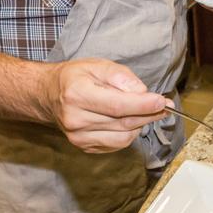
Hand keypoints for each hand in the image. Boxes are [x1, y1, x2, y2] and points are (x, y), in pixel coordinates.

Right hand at [44, 58, 170, 153]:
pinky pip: (117, 144)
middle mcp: (75, 118)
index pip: (118, 106)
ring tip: (141, 111)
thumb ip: (122, 77)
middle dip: (148, 114)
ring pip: (124, 137)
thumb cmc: (75, 77)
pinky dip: (127, 133)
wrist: (49, 95)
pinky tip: (125, 121)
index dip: (144, 105)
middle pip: (123, 122)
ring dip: (139, 124)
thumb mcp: (98, 65)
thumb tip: (143, 92)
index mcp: (77, 94)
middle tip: (163, 106)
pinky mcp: (84, 146)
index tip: (162, 102)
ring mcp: (78, 136)